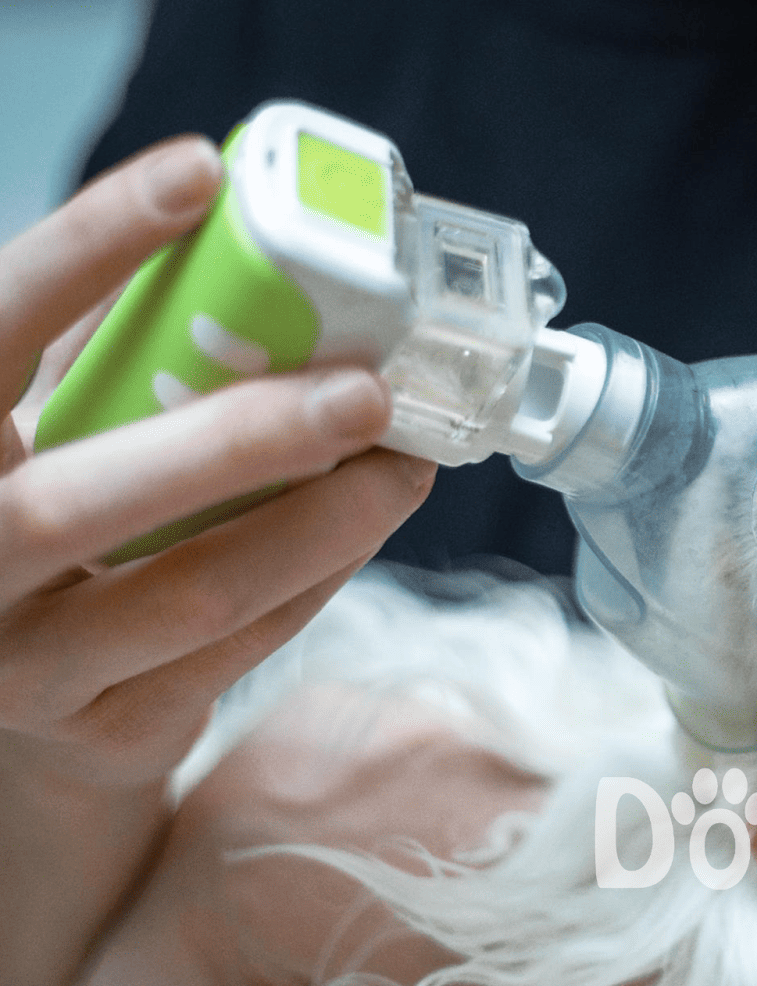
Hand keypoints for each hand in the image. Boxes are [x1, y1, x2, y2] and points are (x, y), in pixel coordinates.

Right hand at [0, 135, 436, 788]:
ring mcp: (24, 665)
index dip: (85, 245)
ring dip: (321, 524)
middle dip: (240, 438)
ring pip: (191, 594)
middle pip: (86, 498)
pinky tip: (369, 519)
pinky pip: (241, 646)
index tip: (202, 173)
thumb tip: (238, 227)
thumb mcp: (44, 424)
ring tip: (405, 465)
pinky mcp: (109, 727)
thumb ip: (108, 347)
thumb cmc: (46, 516)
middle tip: (367, 391)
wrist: (22, 708)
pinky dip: (320, 576)